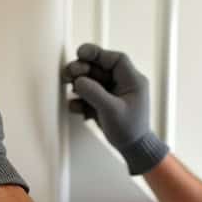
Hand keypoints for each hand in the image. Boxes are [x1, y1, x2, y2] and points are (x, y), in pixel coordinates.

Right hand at [62, 43, 168, 174]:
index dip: (97, 53)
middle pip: (100, 68)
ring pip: (92, 80)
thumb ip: (94, 93)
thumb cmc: (129, 130)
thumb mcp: (112, 110)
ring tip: (69, 87)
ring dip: (79, 83)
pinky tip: (76, 107)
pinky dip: (81, 100)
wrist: (133, 149)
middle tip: (68, 73)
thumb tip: (78, 81)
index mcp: (132, 80)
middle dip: (83, 69)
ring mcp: (113, 93)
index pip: (115, 59)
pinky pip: (89, 95)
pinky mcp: (104, 103)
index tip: (80, 53)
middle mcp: (123, 84)